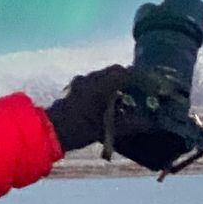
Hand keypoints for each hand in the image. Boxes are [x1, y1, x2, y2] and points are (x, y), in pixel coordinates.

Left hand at [47, 65, 202, 173]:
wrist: (49, 132)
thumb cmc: (79, 129)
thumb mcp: (108, 130)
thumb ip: (132, 125)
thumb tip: (153, 124)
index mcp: (99, 84)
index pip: (125, 72)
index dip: (141, 76)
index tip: (153, 83)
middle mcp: (90, 78)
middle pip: (115, 72)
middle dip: (131, 79)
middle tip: (144, 90)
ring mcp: (80, 82)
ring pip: (104, 76)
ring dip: (118, 83)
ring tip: (130, 96)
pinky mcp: (75, 88)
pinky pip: (95, 82)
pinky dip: (106, 88)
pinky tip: (111, 101)